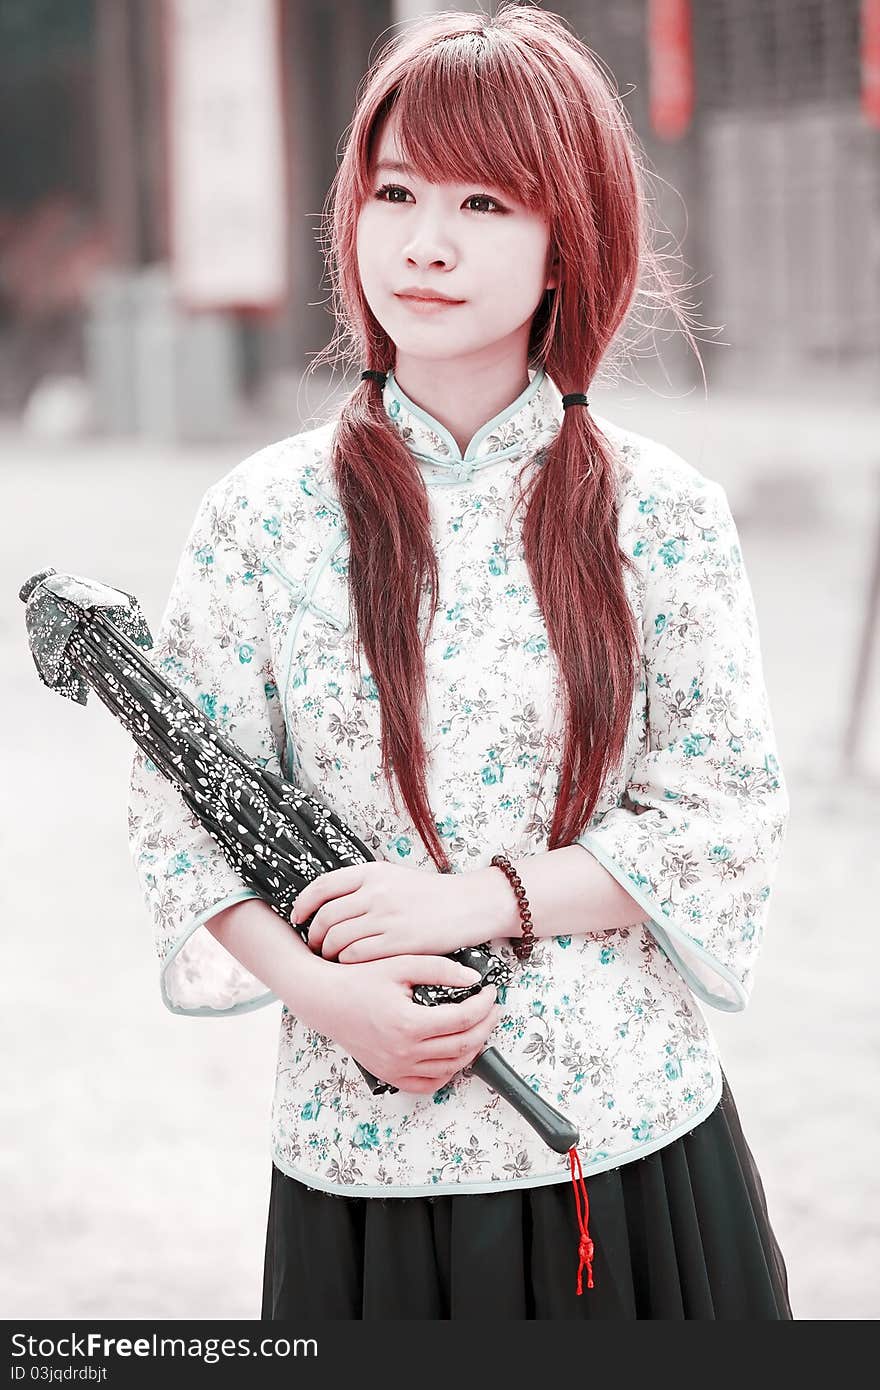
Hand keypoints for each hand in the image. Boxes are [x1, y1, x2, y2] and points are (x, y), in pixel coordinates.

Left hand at [293, 860, 485, 962]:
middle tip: (314, 946)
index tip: (298, 917)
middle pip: (325, 917)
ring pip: (337, 939)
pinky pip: (356, 955)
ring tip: (331, 958)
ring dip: (328, 953)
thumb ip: (363, 886)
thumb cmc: (430, 895)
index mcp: (372, 872)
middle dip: (313, 936)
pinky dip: (346, 962)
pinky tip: (351, 965)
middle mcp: (375, 892)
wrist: (469, 906)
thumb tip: (327, 903)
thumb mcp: (394, 877)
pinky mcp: (397, 942)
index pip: (322, 886)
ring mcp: (385, 918)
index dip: (303, 904)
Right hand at [304, 953, 502, 1094]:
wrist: (326, 1001)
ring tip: (478, 1027)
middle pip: (463, 1045)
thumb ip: (439, 969)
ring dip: (472, 1048)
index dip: (484, 1005)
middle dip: (486, 1025)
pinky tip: (453, 1052)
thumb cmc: (359, 980)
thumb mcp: (400, 965)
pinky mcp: (390, 1075)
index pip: (464, 1019)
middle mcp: (404, 1052)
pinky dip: (447, 1072)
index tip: (490, 992)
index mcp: (409, 1024)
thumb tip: (471, 978)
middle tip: (492, 1009)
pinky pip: (428, 1084)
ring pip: (451, 1067)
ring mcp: (397, 1068)